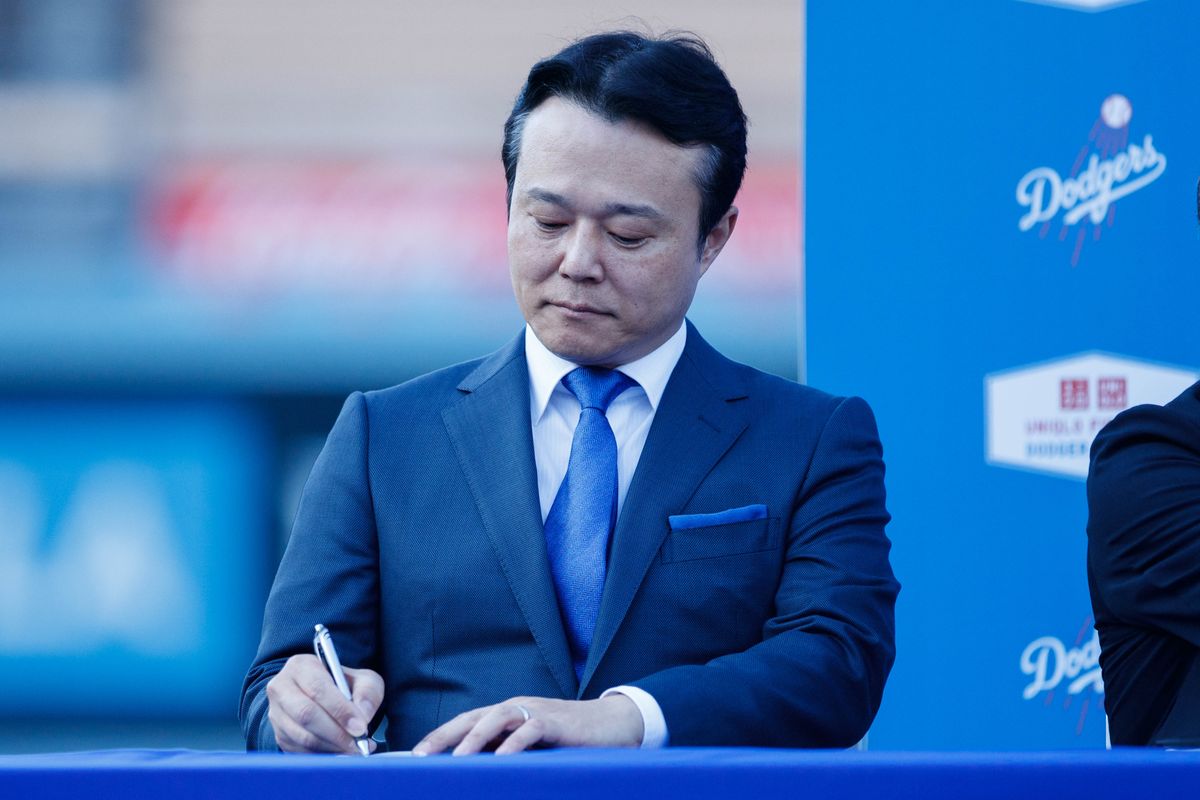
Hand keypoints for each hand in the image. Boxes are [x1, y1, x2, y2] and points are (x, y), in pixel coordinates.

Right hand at [266, 653, 383, 753]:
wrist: (324, 697)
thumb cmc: (343, 685)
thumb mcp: (362, 679)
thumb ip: (368, 693)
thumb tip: (363, 715)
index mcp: (301, 666)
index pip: (318, 689)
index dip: (340, 710)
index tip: (360, 727)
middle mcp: (282, 687)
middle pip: (306, 714)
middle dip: (336, 733)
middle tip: (358, 743)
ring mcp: (276, 713)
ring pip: (302, 736)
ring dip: (331, 747)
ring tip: (353, 749)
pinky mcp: (279, 735)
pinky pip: (299, 751)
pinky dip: (323, 756)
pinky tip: (341, 753)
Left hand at [412, 694, 643, 755]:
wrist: (613, 724)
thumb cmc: (570, 740)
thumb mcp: (534, 748)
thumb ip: (508, 754)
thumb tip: (479, 774)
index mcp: (507, 715)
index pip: (467, 722)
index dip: (441, 736)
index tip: (415, 755)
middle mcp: (517, 709)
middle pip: (474, 717)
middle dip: (445, 736)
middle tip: (421, 756)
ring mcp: (536, 713)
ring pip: (498, 718)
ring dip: (475, 738)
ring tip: (457, 758)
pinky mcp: (557, 723)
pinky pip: (532, 729)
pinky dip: (515, 743)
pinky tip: (502, 759)